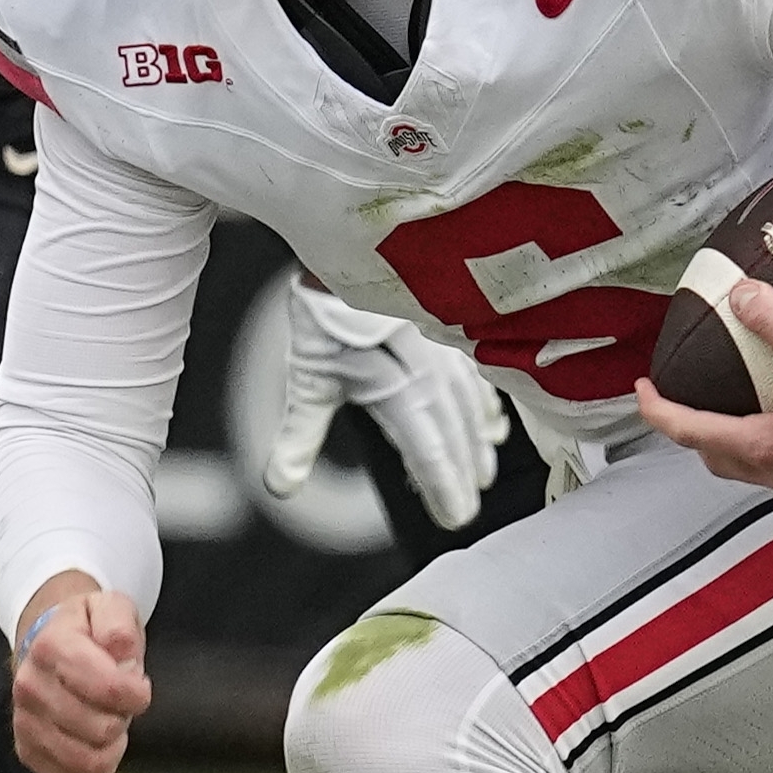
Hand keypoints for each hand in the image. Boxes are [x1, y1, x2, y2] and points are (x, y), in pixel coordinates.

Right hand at [10, 575, 151, 772]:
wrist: (46, 646)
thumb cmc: (86, 631)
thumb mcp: (110, 608)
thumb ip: (120, 624)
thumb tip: (122, 651)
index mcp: (50, 647)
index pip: (107, 689)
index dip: (136, 694)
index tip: (139, 686)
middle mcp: (29, 687)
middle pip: (102, 729)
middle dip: (123, 717)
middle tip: (118, 701)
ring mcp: (24, 723)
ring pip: (89, 762)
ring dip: (112, 745)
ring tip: (107, 720)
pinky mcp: (28, 753)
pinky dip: (100, 766)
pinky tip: (96, 742)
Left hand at [260, 281, 499, 531]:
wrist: (341, 254)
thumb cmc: (323, 318)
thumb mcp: (308, 380)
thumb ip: (298, 438)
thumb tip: (280, 487)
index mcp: (398, 390)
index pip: (428, 451)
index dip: (443, 487)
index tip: (454, 518)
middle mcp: (429, 374)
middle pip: (454, 435)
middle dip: (463, 474)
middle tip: (466, 509)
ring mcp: (444, 352)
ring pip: (471, 407)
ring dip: (477, 444)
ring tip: (482, 473)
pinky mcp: (448, 334)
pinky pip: (477, 377)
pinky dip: (485, 405)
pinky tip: (492, 422)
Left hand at [633, 282, 772, 502]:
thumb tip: (742, 295)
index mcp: (763, 447)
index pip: (687, 431)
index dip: (656, 410)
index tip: (643, 390)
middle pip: (713, 455)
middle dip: (690, 430)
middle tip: (683, 400)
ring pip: (747, 466)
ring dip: (729, 440)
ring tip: (732, 407)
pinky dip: (768, 444)